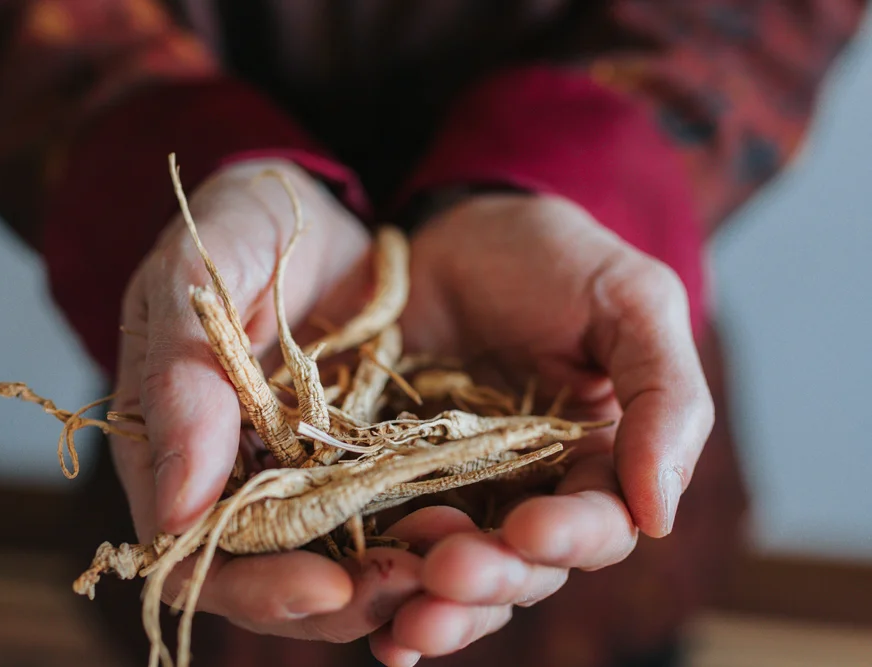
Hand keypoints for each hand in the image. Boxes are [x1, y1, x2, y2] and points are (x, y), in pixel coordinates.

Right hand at [111, 159, 420, 641]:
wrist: (316, 210)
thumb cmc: (237, 228)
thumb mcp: (194, 280)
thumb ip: (178, 387)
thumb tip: (176, 517)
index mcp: (174, 450)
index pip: (195, 557)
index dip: (253, 588)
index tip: (323, 585)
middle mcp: (234, 480)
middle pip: (271, 581)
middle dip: (337, 597)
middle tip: (407, 589)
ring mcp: (300, 476)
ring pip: (337, 562)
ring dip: (391, 580)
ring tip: (451, 566)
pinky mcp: (359, 462)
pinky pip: (386, 519)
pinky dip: (423, 536)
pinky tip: (469, 531)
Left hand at [371, 193, 713, 663]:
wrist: (451, 229)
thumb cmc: (551, 258)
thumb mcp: (631, 303)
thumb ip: (666, 399)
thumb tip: (660, 515)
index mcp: (597, 461)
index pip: (600, 528)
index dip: (572, 538)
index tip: (532, 525)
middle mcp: (532, 491)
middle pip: (525, 569)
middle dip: (491, 580)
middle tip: (447, 570)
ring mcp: (460, 493)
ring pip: (462, 577)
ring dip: (438, 606)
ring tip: (406, 614)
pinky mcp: (393, 484)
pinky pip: (393, 552)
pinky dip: (387, 597)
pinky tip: (378, 635)